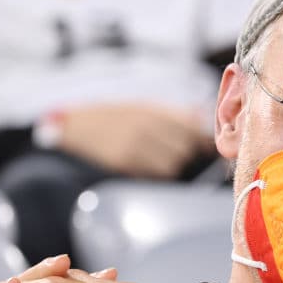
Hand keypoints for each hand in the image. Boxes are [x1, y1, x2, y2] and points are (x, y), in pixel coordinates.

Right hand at [58, 104, 211, 177]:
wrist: (77, 126)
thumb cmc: (117, 117)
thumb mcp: (145, 107)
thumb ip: (176, 115)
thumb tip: (204, 121)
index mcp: (154, 111)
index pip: (194, 129)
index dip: (202, 141)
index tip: (202, 146)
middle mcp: (146, 126)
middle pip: (186, 149)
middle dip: (187, 153)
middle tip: (176, 153)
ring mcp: (134, 144)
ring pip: (173, 164)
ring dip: (173, 165)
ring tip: (160, 159)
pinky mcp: (123, 161)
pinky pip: (154, 174)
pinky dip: (156, 174)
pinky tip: (147, 167)